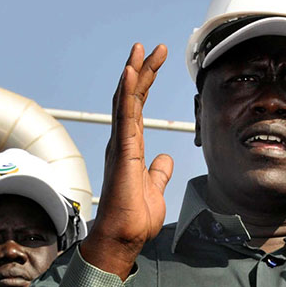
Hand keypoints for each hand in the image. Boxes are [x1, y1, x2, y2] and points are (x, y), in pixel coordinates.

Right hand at [81, 43, 174, 279]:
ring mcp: (121, 146)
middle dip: (141, 71)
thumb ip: (159, 171)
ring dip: (135, 74)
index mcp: (130, 148)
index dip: (144, 84)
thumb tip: (165, 157)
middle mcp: (122, 142)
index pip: (137, 108)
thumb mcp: (155, 189)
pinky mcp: (124, 154)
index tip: (153, 62)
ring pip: (127, 102)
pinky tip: (131, 73)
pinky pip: (126, 118)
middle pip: (131, 98)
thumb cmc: (134, 218)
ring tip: (142, 50)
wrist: (123, 238)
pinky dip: (128, 93)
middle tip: (150, 48)